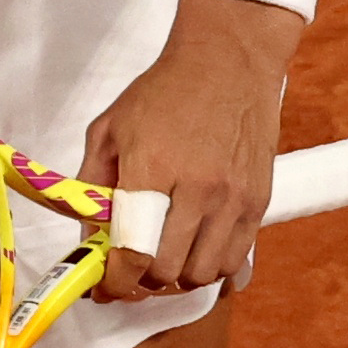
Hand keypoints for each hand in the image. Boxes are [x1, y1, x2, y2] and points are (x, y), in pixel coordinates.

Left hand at [74, 0, 296, 298]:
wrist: (228, 60)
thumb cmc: (164, 91)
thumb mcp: (110, 129)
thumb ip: (92, 185)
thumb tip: (88, 238)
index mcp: (152, 168)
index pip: (134, 250)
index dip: (114, 282)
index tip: (104, 288)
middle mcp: (198, 188)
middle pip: (169, 271)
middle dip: (142, 280)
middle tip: (131, 270)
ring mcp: (233, 197)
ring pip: (204, 273)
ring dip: (179, 277)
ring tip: (165, 260)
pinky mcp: (258, 199)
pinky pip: (235, 258)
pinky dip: (212, 266)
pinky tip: (195, 251)